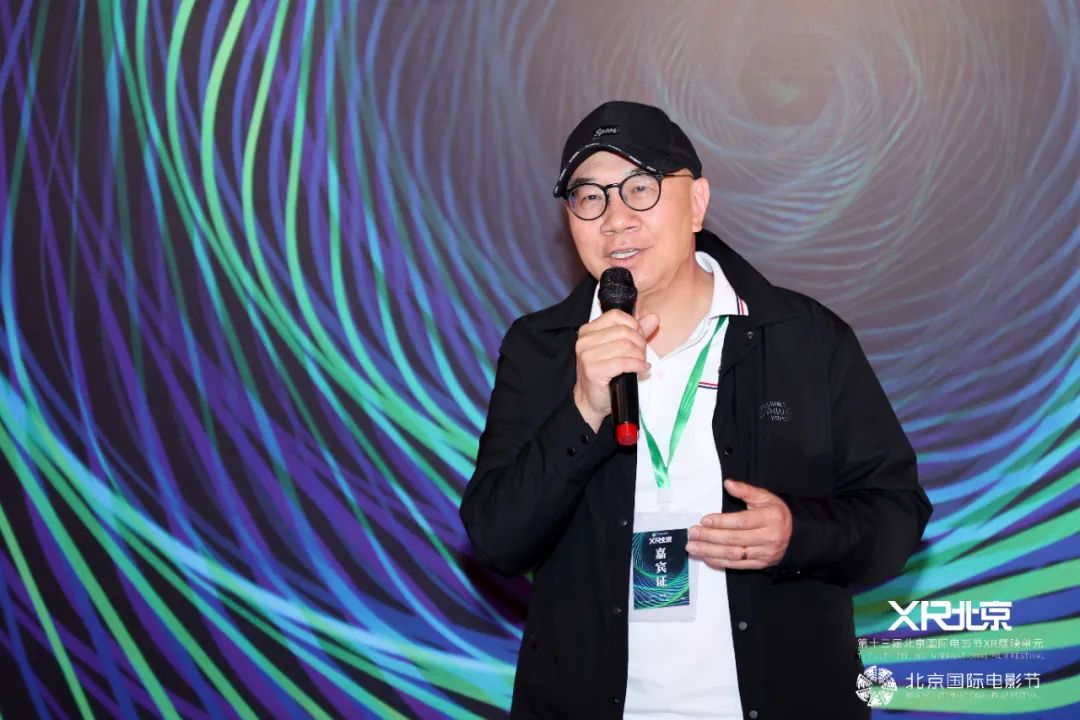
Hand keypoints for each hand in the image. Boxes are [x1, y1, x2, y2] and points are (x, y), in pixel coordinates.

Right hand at [573, 310, 659, 430]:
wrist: (591, 401)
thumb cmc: (605, 374)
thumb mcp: (619, 349)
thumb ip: (635, 332)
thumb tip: (653, 318)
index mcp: (588, 331)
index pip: (615, 316)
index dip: (633, 325)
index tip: (639, 338)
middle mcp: (584, 341)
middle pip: (623, 331)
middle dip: (639, 343)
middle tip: (642, 354)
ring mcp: (587, 356)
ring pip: (625, 346)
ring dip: (639, 355)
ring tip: (641, 363)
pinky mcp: (593, 370)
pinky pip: (623, 362)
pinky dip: (637, 365)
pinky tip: (642, 369)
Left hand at [686, 479, 792, 569]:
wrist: (796, 535)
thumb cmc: (776, 513)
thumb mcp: (765, 497)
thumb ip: (746, 490)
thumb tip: (728, 483)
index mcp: (770, 518)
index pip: (742, 522)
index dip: (721, 521)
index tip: (704, 520)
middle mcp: (768, 537)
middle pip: (734, 539)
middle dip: (710, 537)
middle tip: (693, 533)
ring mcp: (764, 553)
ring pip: (733, 554)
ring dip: (710, 551)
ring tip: (693, 547)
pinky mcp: (760, 564)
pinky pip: (737, 565)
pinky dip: (719, 562)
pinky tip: (706, 557)